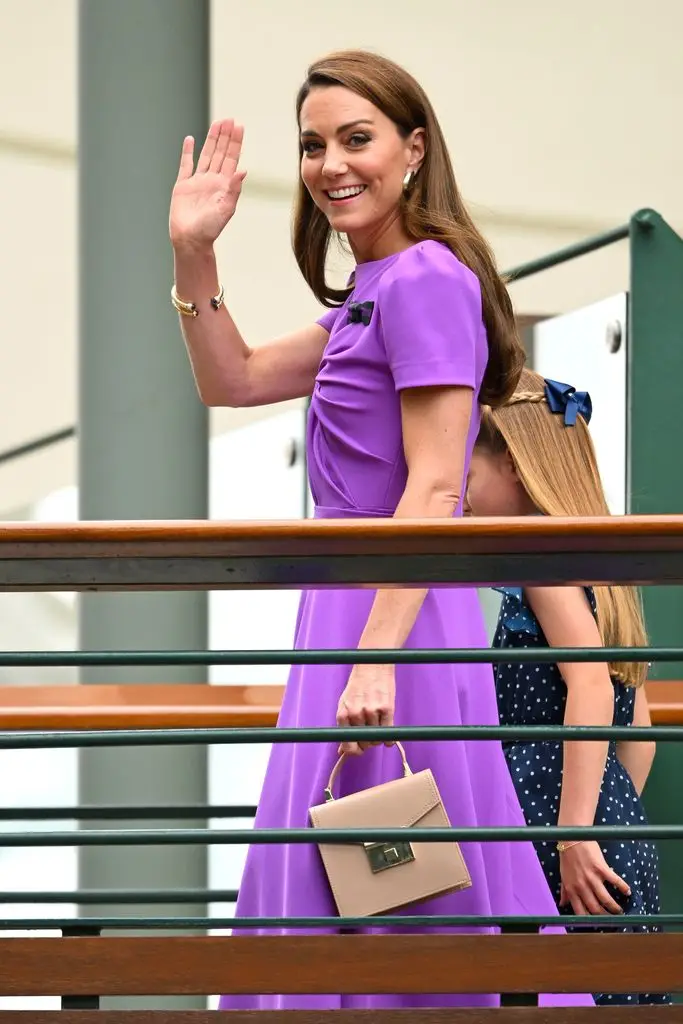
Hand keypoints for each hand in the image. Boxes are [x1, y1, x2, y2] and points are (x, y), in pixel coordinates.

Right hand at [169, 119, 246, 250]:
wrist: (190, 240)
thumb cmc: (210, 229)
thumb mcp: (226, 209)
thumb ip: (234, 189)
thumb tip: (243, 170)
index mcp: (224, 185)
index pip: (231, 159)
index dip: (235, 143)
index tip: (239, 126)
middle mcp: (212, 181)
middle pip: (220, 153)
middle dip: (225, 136)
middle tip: (229, 119)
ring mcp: (197, 182)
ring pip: (206, 155)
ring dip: (211, 140)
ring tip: (217, 124)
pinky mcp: (183, 186)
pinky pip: (186, 165)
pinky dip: (187, 152)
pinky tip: (190, 140)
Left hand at [336, 665, 395, 755]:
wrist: (372, 666)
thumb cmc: (358, 686)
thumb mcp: (345, 704)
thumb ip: (344, 727)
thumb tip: (341, 752)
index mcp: (343, 714)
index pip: (348, 744)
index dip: (354, 751)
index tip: (359, 749)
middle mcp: (356, 714)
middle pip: (364, 743)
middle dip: (367, 742)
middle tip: (370, 733)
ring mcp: (372, 712)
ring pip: (377, 739)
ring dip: (378, 738)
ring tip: (377, 727)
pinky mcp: (387, 709)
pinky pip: (389, 733)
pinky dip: (389, 738)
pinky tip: (388, 734)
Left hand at [559, 840, 630, 914]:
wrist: (572, 838)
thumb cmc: (567, 857)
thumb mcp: (563, 875)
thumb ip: (564, 891)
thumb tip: (562, 904)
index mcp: (571, 889)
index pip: (580, 912)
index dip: (590, 920)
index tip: (598, 924)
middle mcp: (581, 886)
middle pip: (595, 908)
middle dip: (605, 916)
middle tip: (613, 918)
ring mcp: (591, 877)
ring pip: (605, 899)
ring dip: (614, 907)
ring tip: (620, 910)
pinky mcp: (601, 868)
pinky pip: (614, 881)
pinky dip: (623, 887)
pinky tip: (628, 891)